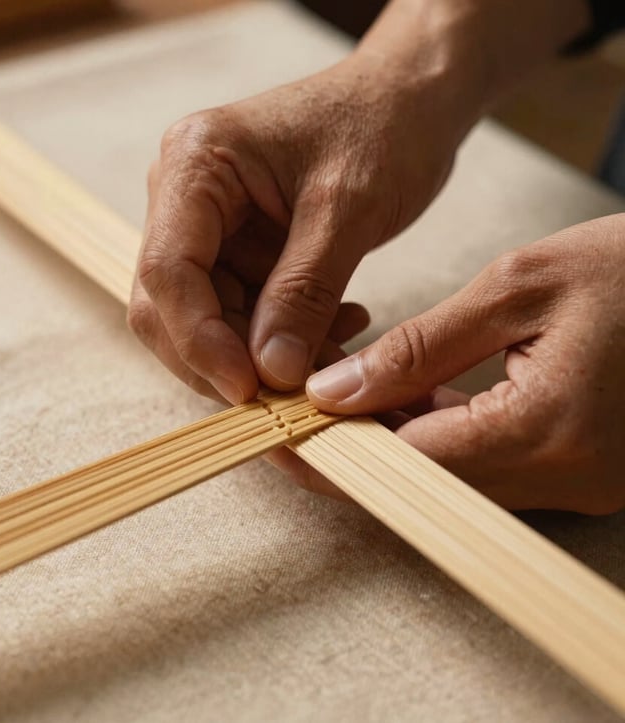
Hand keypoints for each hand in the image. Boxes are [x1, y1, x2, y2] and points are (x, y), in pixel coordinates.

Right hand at [128, 54, 464, 403]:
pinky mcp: (239, 251)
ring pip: (207, 320)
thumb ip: (303, 292)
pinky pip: (244, 314)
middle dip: (223, 357)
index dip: (199, 340)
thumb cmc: (383, 125)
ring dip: (260, 355)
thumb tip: (271, 373)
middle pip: (172, 304)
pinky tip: (336, 330)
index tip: (247, 389)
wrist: (410, 99)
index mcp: (196, 165)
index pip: (167, 270)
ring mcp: (210, 228)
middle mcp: (186, 198)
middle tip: (284, 392)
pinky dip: (283, 339)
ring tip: (329, 353)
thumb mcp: (348, 210)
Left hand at [306, 215, 624, 513]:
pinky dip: (439, 435)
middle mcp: (569, 477)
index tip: (282, 430)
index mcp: (549, 431)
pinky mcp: (583, 467)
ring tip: (344, 395)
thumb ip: (420, 347)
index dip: (336, 451)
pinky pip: (489, 464)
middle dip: (355, 449)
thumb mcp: (517, 286)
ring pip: (453, 477)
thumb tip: (336, 393)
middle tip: (300, 410)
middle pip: (425, 482)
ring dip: (393, 441)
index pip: (408, 466)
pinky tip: (407, 397)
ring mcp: (581, 481)